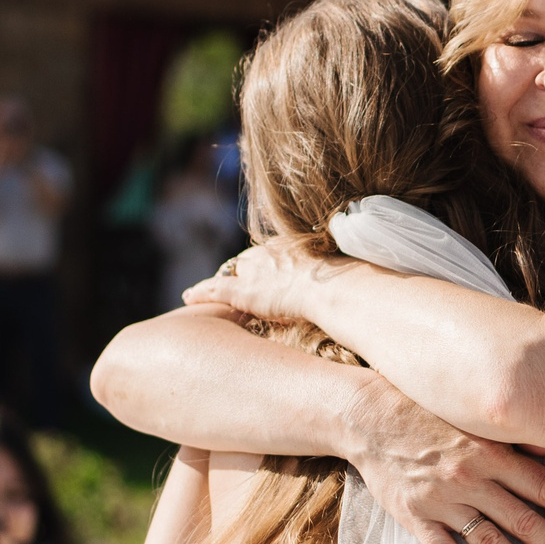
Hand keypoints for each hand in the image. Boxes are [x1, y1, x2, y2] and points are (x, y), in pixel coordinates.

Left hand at [180, 237, 338, 322]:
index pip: (269, 254)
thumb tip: (356, 275)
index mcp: (289, 247)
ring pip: (227, 274)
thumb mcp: (340, 268)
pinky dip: (201, 293)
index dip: (263, 263)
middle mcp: (267, 255)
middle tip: (233, 277)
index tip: (262, 268)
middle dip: (238, 269)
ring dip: (217, 282)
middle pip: (245, 261)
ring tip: (204, 288)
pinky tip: (188, 297)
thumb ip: (336, 271)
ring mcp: (253, 273)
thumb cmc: (343, 280)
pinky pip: (215, 291)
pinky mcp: (243, 292)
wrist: (330, 287)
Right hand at [340, 376, 544, 543]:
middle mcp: (471, 477)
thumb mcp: (473, 418)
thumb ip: (510, 440)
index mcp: (491, 452)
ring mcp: (443, 500)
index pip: (544, 487)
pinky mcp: (415, 517)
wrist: (369, 416)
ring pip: (490, 541)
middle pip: (524, 520)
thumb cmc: (427, 412)